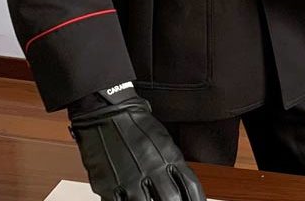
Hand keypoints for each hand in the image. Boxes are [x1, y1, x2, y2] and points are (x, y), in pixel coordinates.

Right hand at [69, 92, 204, 200]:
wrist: (108, 112)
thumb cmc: (135, 123)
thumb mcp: (162, 139)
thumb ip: (172, 161)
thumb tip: (180, 180)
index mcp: (168, 156)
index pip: (190, 185)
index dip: (196, 199)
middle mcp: (152, 169)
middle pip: (172, 199)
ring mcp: (131, 178)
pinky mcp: (110, 184)